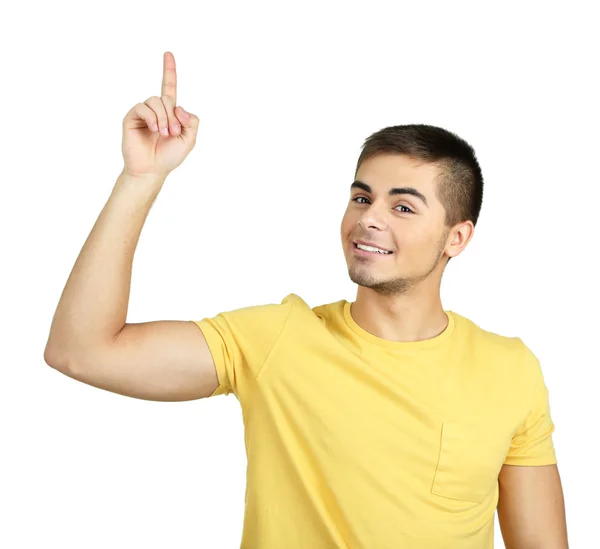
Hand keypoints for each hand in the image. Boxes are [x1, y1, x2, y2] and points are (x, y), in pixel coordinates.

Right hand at [121, 52, 198, 179]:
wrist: (151, 170)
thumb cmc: (169, 157)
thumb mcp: (189, 140)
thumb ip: (192, 122)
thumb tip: (179, 107)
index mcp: (170, 112)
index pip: (169, 87)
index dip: (169, 71)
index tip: (168, 53)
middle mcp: (156, 109)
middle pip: (168, 98)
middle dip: (174, 116)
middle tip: (174, 133)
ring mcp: (143, 112)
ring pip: (156, 101)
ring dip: (164, 118)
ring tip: (164, 133)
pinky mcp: (132, 117)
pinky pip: (143, 107)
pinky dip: (152, 117)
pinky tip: (154, 129)